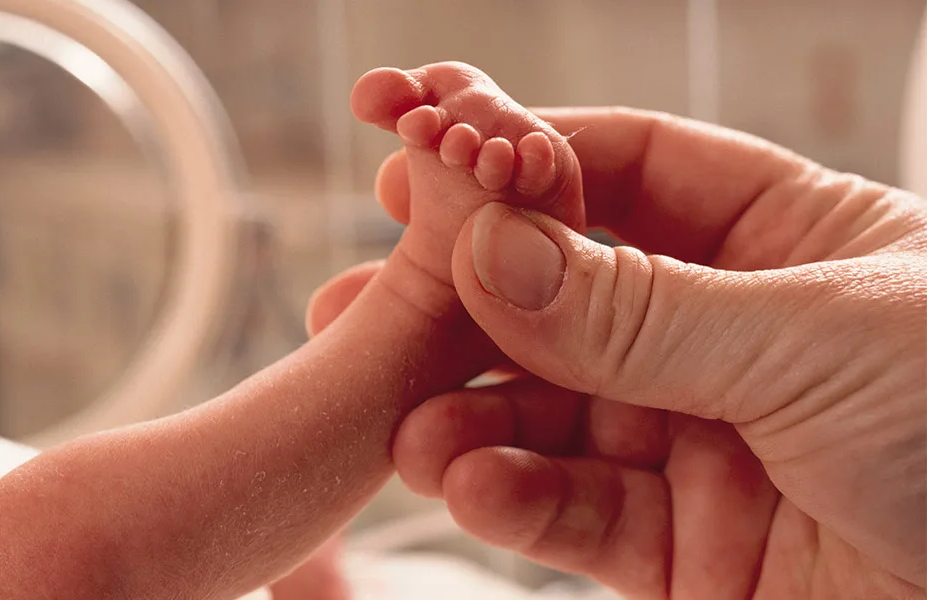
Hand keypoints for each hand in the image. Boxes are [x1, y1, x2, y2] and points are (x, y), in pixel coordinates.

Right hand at [307, 108, 925, 599]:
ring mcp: (695, 437)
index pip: (628, 171)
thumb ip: (642, 308)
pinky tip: (469, 484)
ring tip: (410, 423)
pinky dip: (513, 498)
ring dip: (472, 413)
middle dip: (469, 297)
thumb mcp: (818, 343)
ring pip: (550, 409)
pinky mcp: (677, 543)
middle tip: (370, 296)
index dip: (528, 162)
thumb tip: (493, 247)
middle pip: (567, 291)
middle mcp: (727, 331)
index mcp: (785, 240)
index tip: (431, 161)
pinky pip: (572, 510)